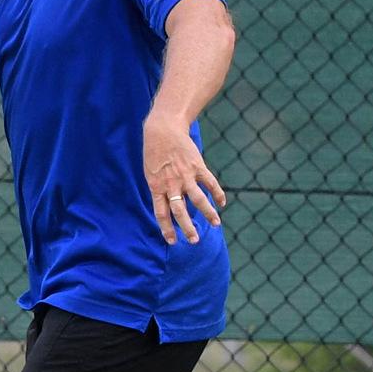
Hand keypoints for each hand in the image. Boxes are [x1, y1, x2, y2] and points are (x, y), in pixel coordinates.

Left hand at [144, 115, 226, 244]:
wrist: (163, 130)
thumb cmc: (154, 152)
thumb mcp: (150, 173)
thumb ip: (159, 189)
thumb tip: (167, 205)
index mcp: (157, 187)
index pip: (161, 213)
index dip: (167, 228)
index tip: (173, 241)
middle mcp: (171, 184)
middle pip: (180, 211)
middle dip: (187, 227)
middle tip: (194, 240)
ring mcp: (186, 176)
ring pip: (198, 199)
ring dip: (208, 213)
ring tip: (216, 224)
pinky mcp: (198, 166)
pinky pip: (210, 183)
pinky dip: (217, 193)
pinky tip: (222, 203)